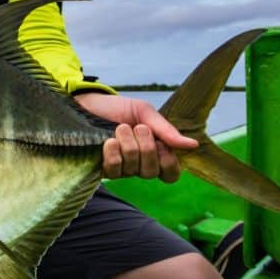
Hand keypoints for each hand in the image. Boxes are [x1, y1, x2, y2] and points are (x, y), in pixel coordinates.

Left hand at [74, 93, 197, 182]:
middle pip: (153, 172)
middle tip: (137, 128)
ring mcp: (121, 168)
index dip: (169, 163)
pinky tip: (108, 141)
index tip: (161, 144)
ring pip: (134, 169)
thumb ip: (166, 130)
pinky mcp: (103, 169)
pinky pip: (115, 170)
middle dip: (147, 147)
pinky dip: (114, 153)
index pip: (170, 173)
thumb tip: (193, 145)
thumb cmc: (117, 108)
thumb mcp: (144, 113)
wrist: (87, 104)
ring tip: (119, 129)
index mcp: (155, 152)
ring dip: (129, 145)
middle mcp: (139, 164)